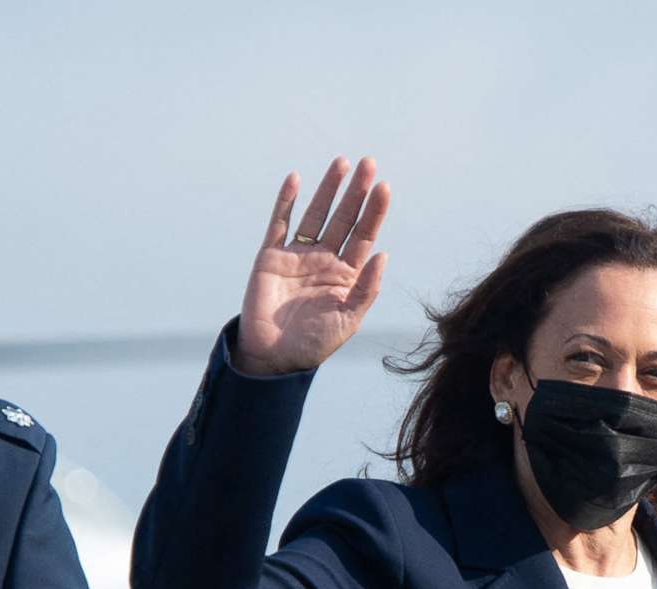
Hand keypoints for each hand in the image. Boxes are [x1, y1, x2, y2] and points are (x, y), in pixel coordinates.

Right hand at [233, 156, 391, 376]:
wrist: (273, 357)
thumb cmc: (314, 344)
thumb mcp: (347, 320)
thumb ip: (365, 289)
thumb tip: (383, 254)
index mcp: (346, 274)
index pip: (364, 235)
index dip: (374, 212)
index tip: (384, 188)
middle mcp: (325, 260)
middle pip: (344, 218)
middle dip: (356, 192)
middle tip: (368, 164)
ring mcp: (298, 255)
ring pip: (316, 214)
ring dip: (328, 189)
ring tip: (342, 163)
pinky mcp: (271, 256)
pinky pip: (280, 223)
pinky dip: (287, 201)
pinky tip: (296, 179)